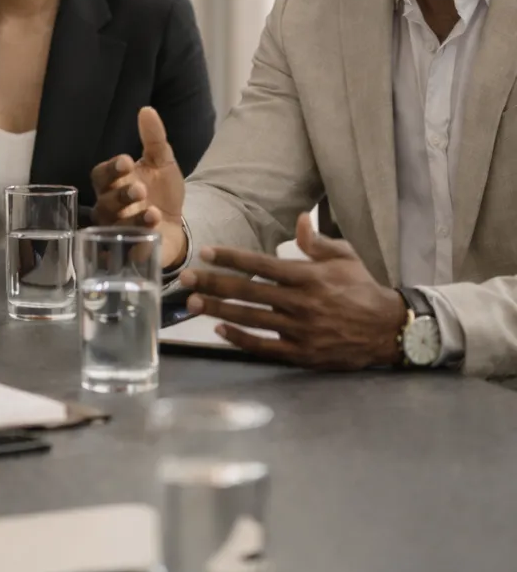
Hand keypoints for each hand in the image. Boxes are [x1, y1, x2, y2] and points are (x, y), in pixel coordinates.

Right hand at [91, 106, 186, 266]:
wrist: (178, 225)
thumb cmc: (162, 192)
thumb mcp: (162, 163)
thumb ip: (154, 138)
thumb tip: (147, 110)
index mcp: (113, 184)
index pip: (100, 175)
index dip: (111, 169)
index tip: (127, 161)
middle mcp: (110, 208)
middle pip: (103, 203)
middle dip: (120, 195)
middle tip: (139, 189)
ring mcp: (119, 232)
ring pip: (114, 228)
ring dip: (131, 219)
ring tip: (152, 210)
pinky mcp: (132, 253)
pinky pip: (128, 251)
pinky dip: (139, 244)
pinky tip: (153, 233)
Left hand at [179, 213, 406, 369]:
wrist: (388, 329)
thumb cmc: (362, 288)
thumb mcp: (345, 257)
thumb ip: (317, 240)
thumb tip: (300, 218)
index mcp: (307, 276)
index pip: (260, 264)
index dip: (230, 258)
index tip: (206, 253)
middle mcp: (299, 302)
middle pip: (247, 291)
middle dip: (212, 284)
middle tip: (184, 280)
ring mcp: (299, 329)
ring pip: (250, 318)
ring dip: (217, 311)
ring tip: (193, 304)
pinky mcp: (301, 353)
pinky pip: (264, 347)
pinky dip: (240, 339)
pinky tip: (220, 331)